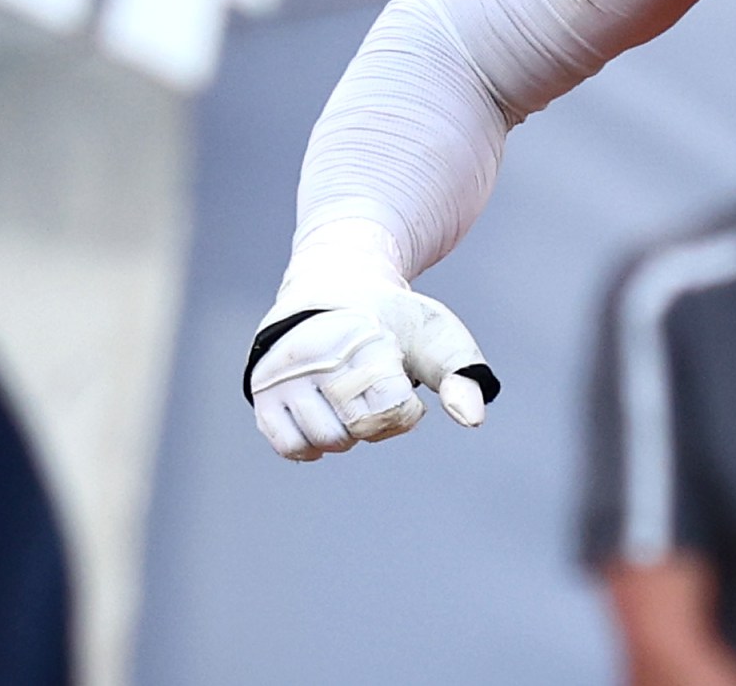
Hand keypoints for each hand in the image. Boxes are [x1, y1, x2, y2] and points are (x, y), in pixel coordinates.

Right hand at [246, 225, 498, 461]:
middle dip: (376, 420)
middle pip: (359, 430)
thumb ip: (461, 375)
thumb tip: (473, 420)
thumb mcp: (435, 337)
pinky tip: (324, 417)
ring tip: (346, 396)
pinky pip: (289, 447)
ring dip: (345, 433)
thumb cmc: (391, 322)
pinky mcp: (262, 390)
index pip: (392, 410)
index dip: (407, 410)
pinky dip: (311, 445)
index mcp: (365, 337)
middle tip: (371, 386)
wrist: (333, 289)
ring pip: (326, 442)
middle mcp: (319, 353)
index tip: (402, 383)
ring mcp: (286, 373)